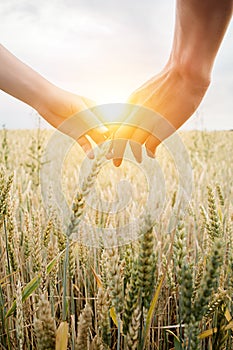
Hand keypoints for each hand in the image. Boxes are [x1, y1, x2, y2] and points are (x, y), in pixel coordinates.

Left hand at [0, 44, 107, 158]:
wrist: (44, 101)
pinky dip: (88, 149)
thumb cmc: (63, 99)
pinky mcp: (76, 134)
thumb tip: (106, 132)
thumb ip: (92, 121)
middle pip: (105, 133)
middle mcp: (93, 120)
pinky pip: (85, 143)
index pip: (110, 122)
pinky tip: (92, 156)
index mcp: (97, 110)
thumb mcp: (79, 109)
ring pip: (96, 139)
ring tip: (105, 157)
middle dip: (111, 143)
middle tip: (115, 154)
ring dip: (101, 147)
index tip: (122, 142)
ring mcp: (85, 127)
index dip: (117, 132)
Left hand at [108, 65, 209, 166]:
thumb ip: (138, 104)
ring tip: (136, 160)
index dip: (113, 138)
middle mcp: (136, 113)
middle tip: (114, 162)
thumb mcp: (146, 91)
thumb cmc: (170, 80)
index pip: (116, 125)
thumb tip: (135, 113)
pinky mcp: (161, 127)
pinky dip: (150, 152)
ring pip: (132, 144)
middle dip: (115, 151)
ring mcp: (148, 121)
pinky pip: (150, 146)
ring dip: (133, 154)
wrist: (185, 73)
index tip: (112, 146)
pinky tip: (152, 154)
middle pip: (119, 136)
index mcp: (131, 103)